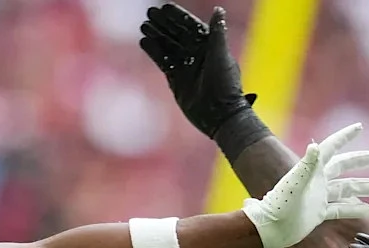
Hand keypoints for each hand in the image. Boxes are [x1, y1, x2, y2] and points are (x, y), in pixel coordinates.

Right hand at [140, 4, 252, 136]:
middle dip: (164, 24)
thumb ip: (217, 34)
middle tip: (149, 13)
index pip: (191, 26)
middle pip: (177, 34)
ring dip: (156, 36)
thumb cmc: (224, 86)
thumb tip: (218, 10)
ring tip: (143, 26)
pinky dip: (153, 52)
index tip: (164, 7)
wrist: (219, 115)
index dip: (178, 16)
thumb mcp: (221, 57)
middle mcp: (197, 54)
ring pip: (168, 47)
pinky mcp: (176, 80)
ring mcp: (186, 66)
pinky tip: (144, 42)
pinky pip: (163, 62)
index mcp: (209, 45)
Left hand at [242, 123, 368, 247]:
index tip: (359, 126)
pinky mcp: (318, 213)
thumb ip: (306, 166)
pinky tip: (367, 210)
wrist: (270, 228)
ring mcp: (317, 197)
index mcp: (311, 170)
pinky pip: (339, 209)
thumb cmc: (280, 204)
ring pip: (343, 188)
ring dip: (359, 186)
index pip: (330, 147)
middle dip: (356, 161)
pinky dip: (353, 209)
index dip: (344, 136)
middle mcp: (316, 181)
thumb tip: (314, 146)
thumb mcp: (295, 183)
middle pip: (340, 166)